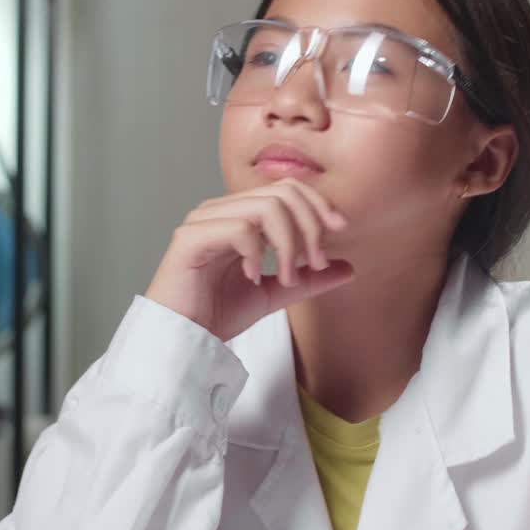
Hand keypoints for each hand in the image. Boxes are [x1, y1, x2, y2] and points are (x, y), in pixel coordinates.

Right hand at [145, 178, 354, 340]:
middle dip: (309, 226)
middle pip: (282, 192)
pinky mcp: (190, 238)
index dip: (317, 203)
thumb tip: (347, 267)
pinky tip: (253, 276)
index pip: (286, 188)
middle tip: (313, 264)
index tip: (339, 230)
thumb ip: (308, 279)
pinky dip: (257, 253)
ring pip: (265, 207)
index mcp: (238, 215)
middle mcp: (220, 210)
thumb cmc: (216, 315)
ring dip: (288, 243)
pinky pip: (239, 228)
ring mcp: (203, 221)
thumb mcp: (274, 294)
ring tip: (288, 278)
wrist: (183, 342)